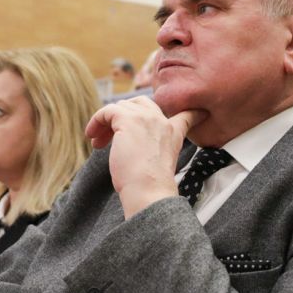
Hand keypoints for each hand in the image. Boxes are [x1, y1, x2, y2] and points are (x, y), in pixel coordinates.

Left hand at [84, 97, 201, 217]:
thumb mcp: (158, 164)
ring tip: (99, 142)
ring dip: (106, 123)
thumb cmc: (150, 185)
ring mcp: (144, 117)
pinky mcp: (126, 120)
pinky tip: (92, 137)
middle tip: (113, 136)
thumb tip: (132, 150)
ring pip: (120, 108)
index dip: (187, 113)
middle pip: (140, 103)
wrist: (148, 189)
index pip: (184, 115)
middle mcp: (160, 120)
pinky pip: (107, 111)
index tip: (199, 114)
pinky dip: (96, 121)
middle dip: (124, 116)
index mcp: (173, 132)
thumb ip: (151, 149)